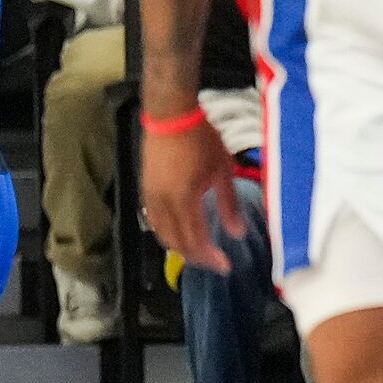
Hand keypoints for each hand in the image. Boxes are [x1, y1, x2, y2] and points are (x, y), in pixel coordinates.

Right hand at [140, 117, 243, 275]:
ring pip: (163, 234)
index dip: (210, 257)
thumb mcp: (222, 170)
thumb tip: (237, 233)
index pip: (195, 239)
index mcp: (183, 199)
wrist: (171, 115)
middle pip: (177, 242)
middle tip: (215, 264)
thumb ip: (229, 204)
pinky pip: (155, 222)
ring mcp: (150, 197)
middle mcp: (162, 203)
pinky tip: (182, 236)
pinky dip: (169, 234)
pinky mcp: (145, 191)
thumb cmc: (201, 139)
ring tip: (201, 254)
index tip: (225, 267)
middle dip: (197, 258)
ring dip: (181, 249)